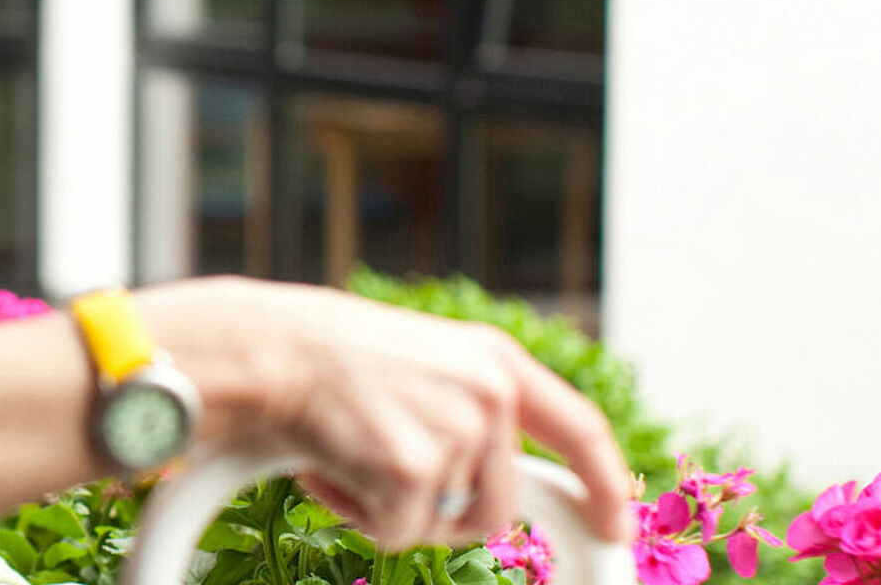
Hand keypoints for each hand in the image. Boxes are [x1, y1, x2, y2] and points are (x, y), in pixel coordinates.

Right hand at [137, 277, 635, 548]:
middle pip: (498, 506)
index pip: (580, 430)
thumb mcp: (419, 363)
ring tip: (350, 456)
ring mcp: (457, 433)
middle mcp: (490, 394)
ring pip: (447, 525)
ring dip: (394, 509)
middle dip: (442, 511)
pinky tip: (328, 465)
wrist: (266, 348)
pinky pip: (397, 533)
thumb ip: (464, 407)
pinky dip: (356, 512)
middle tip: (385, 481)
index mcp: (494, 361)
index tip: (615, 525)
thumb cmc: (323, 356)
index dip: (604, 485)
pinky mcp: (417, 471)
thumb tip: (491, 484)